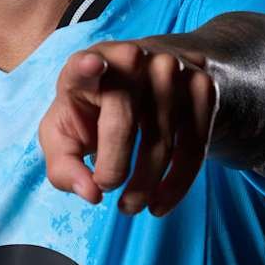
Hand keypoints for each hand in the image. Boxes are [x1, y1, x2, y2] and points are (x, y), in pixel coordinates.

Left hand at [38, 40, 218, 216]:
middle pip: (122, 124)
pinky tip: (160, 203)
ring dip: (145, 186)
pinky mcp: (202, 88)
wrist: (154, 79)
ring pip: (161, 143)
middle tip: (106, 191)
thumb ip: (63, 166)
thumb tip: (90, 193)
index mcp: (88, 64)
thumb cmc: (95, 110)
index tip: (91, 65)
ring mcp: (171, 70)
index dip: (86, 66)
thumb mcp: (66, 132)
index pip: (83, 65)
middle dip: (113, 169)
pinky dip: (176, 185)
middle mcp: (131, 59)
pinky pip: (193, 149)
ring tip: (130, 205)